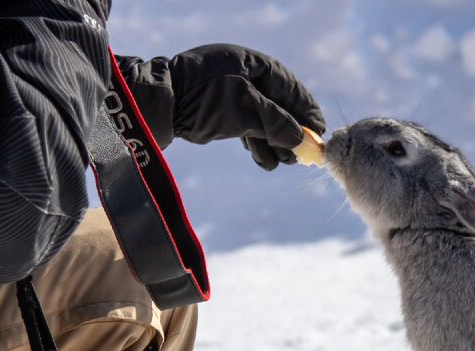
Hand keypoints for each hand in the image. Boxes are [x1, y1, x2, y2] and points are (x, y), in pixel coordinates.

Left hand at [169, 44, 324, 169]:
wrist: (157, 105)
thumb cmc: (201, 99)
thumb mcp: (243, 109)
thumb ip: (274, 122)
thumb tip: (300, 139)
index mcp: (250, 63)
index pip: (288, 86)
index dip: (305, 110)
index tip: (318, 132)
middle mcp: (242, 75)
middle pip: (277, 105)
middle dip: (289, 132)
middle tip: (301, 155)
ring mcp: (229, 92)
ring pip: (261, 119)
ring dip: (273, 142)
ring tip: (283, 162)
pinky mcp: (218, 110)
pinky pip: (246, 126)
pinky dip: (256, 143)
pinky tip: (265, 161)